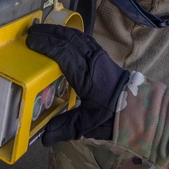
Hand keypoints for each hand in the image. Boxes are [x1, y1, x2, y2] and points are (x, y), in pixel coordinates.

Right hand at [26, 23, 128, 144]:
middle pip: (68, 40)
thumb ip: (65, 128)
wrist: (137, 109)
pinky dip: (69, 33)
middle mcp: (92, 61)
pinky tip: (61, 34)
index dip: (46, 45)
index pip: (64, 53)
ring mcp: (98, 55)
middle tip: (30, 33)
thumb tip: (44, 138)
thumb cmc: (111, 115)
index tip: (30, 42)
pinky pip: (84, 38)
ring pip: (76, 36)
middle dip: (48, 34)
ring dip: (58, 30)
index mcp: (86, 76)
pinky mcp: (102, 54)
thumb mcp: (88, 125)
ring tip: (42, 30)